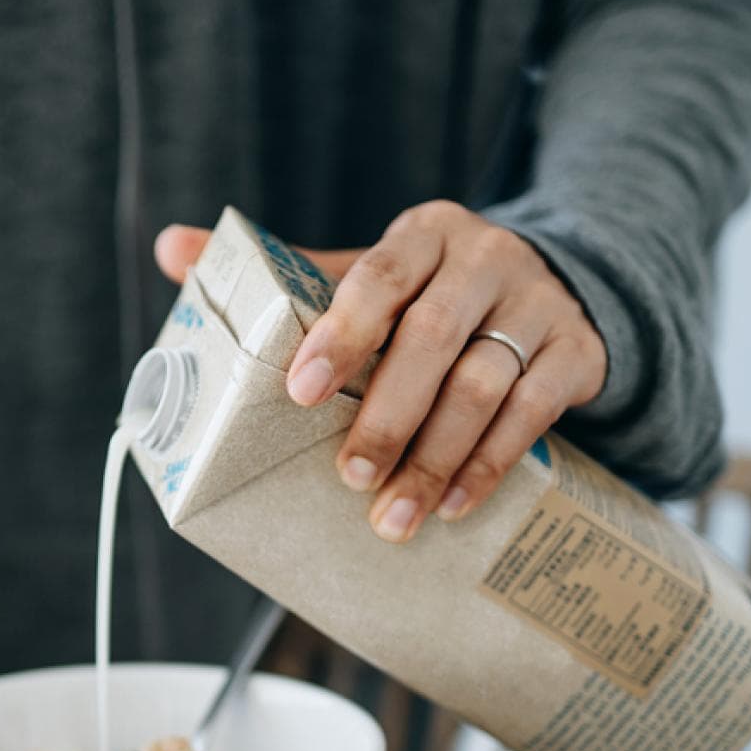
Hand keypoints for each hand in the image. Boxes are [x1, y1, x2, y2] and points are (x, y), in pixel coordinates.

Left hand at [156, 202, 606, 544]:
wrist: (551, 286)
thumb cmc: (430, 292)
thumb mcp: (366, 271)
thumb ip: (283, 272)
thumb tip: (171, 249)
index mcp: (423, 234)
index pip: (377, 276)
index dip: (340, 333)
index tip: (300, 392)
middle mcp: (485, 259)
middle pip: (431, 339)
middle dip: (386, 416)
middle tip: (347, 476)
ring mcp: (538, 303)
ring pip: (484, 385)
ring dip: (435, 458)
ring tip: (391, 516)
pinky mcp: (579, 350)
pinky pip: (534, 413)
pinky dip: (490, 465)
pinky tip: (454, 506)